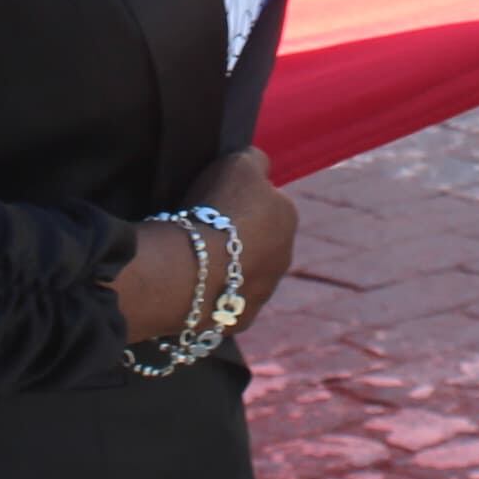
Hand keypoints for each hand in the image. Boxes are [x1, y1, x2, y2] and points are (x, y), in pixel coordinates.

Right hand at [107, 148, 300, 344]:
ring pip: (246, 273)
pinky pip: (228, 301)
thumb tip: (260, 163)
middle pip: (260, 240)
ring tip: (194, 258)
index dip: (242, 199)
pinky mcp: (243, 319)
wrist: (191, 269)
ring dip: (227, 267)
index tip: (217, 201)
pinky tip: (193, 284)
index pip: (269, 201)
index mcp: (288, 216)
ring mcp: (265, 292)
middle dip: (238, 236)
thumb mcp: (239, 161)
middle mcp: (284, 257)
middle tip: (204, 230)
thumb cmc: (216, 209)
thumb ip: (255, 159)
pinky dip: (214, 294)